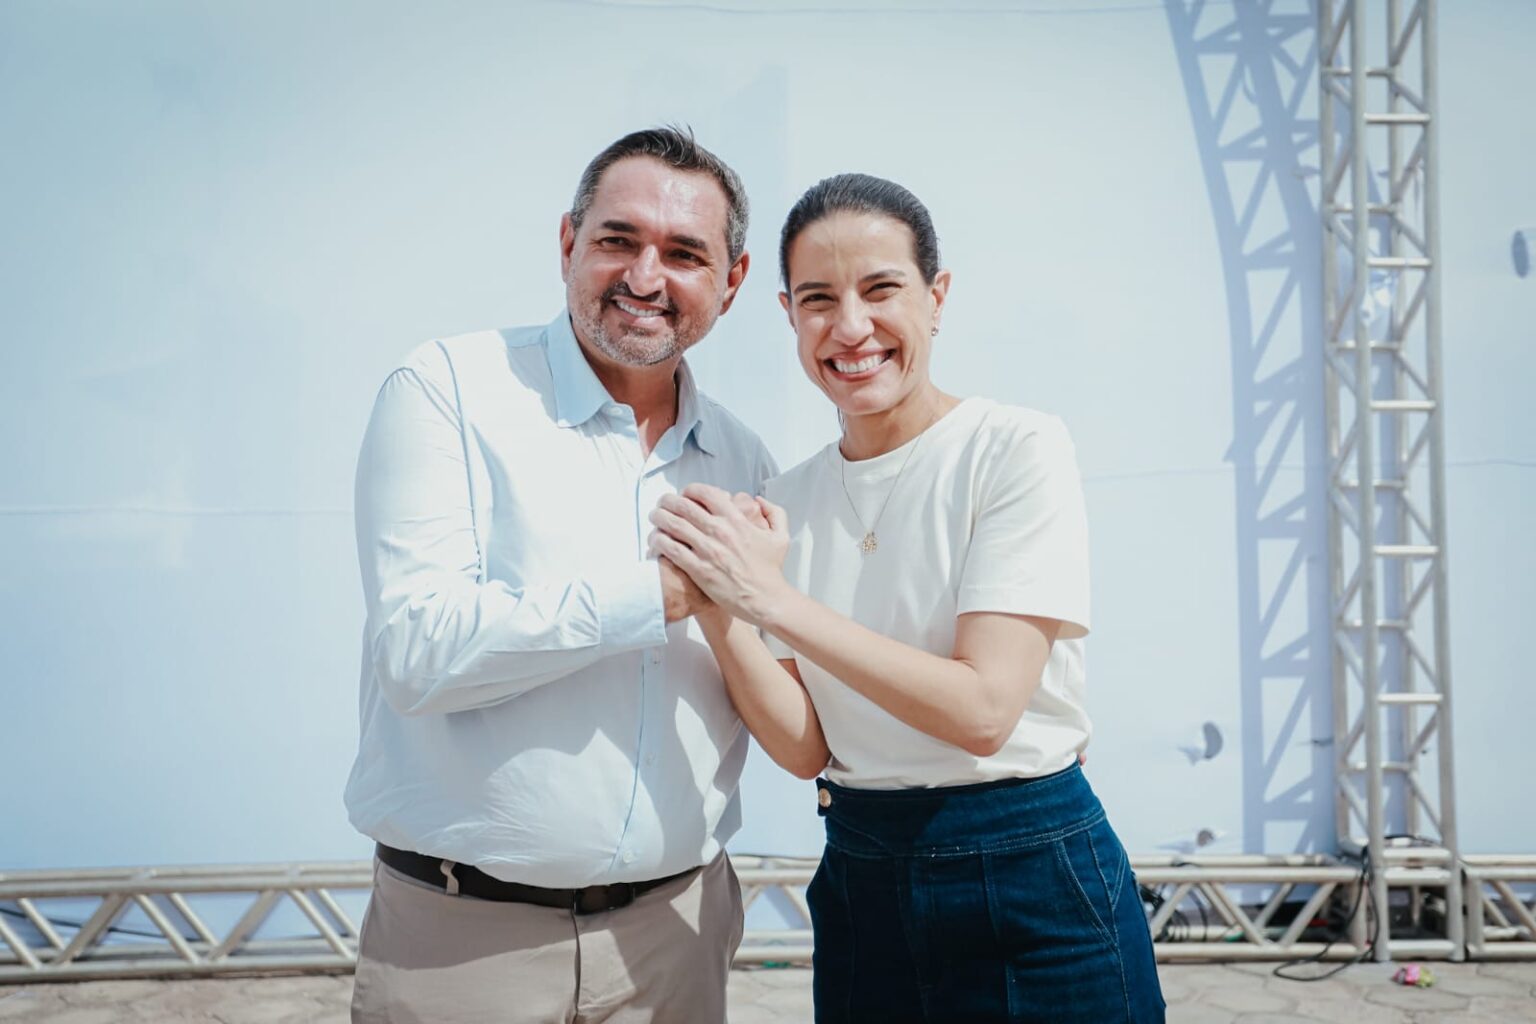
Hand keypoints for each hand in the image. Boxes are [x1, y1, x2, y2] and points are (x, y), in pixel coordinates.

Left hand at [649, 484, 790, 626]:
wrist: (765, 599)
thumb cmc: (771, 571)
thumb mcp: (780, 537)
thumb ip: (774, 513)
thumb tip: (759, 500)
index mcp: (736, 520)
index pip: (706, 493)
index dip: (690, 490)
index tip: (685, 494)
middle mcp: (720, 531)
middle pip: (684, 506)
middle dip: (668, 501)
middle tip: (662, 503)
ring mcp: (708, 550)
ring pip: (674, 525)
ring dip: (659, 517)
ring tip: (655, 517)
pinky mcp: (699, 569)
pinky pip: (672, 549)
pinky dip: (659, 541)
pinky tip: (656, 540)